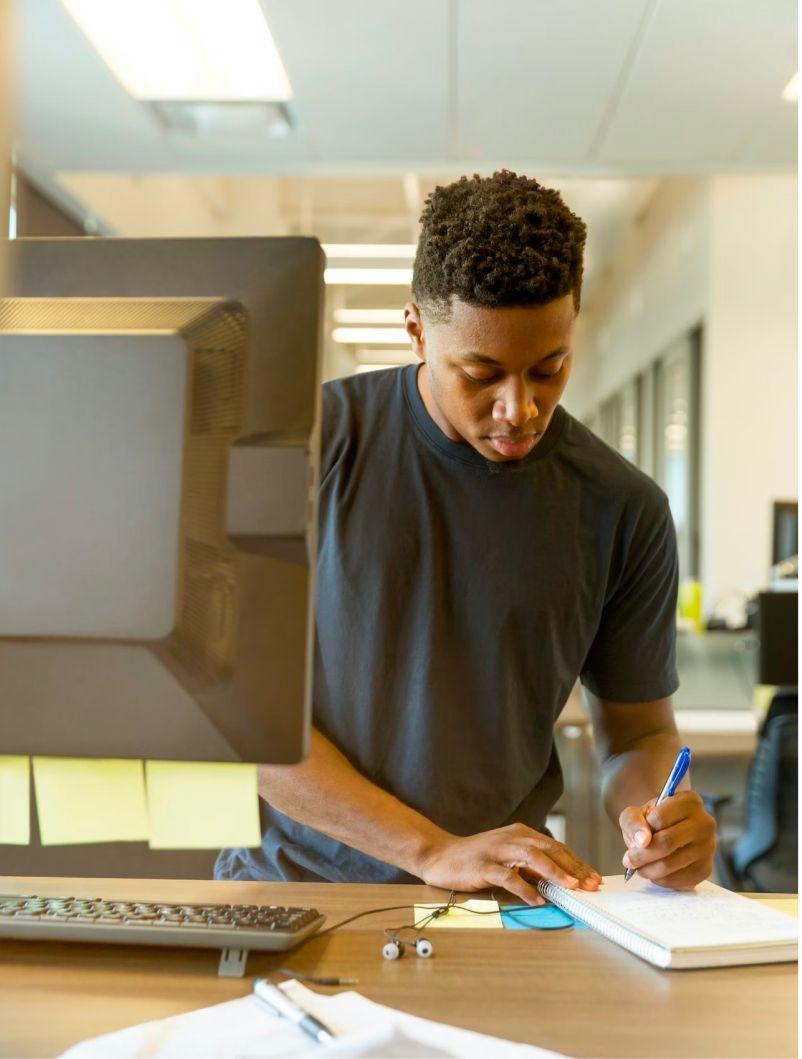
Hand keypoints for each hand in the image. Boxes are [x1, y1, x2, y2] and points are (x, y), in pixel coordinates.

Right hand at [416, 823, 601, 905]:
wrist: (439, 855)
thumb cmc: (476, 858)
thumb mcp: (507, 857)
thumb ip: (530, 865)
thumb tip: (559, 881)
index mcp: (521, 833)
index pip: (556, 847)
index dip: (576, 863)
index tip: (593, 879)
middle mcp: (512, 838)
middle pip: (550, 849)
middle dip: (573, 868)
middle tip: (590, 885)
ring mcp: (497, 851)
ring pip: (533, 857)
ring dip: (554, 872)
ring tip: (571, 887)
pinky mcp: (483, 866)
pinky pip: (508, 876)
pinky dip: (525, 888)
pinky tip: (537, 900)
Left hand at [619, 791, 715, 889]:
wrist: (668, 832)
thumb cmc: (651, 820)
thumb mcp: (636, 813)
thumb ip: (633, 822)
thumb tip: (642, 841)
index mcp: (689, 801)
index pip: (659, 818)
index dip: (642, 830)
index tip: (636, 834)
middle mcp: (705, 822)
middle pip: (666, 843)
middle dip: (641, 855)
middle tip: (628, 860)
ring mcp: (708, 847)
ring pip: (671, 864)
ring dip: (647, 869)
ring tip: (639, 866)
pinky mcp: (706, 869)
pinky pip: (679, 880)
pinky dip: (660, 880)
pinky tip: (654, 872)